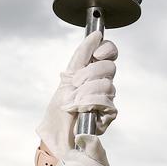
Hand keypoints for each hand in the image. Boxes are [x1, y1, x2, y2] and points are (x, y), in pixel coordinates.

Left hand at [36, 31, 117, 158]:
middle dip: (88, 74)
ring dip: (85, 92)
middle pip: (109, 67)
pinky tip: (81, 110)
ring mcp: (108, 99)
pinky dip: (91, 104)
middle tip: (75, 85)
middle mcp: (103, 83)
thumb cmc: (59, 108)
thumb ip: (82, 54)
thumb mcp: (67, 76)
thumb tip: (96, 34)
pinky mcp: (109, 114)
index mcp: (93, 71)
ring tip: (74, 102)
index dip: (107, 49)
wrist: (55, 132)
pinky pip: (107, 101)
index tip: (97, 54)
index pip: (110, 52)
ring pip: (106, 84)